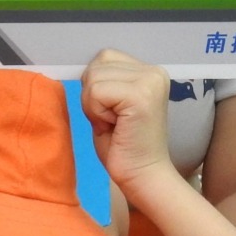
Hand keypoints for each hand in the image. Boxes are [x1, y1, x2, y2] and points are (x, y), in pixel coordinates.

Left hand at [80, 49, 174, 196]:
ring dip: (94, 106)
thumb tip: (82, 66)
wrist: (142, 177)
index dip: (96, 87)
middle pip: (96, 66)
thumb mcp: (110, 103)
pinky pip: (96, 92)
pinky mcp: (141, 96)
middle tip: (113, 122)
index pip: (104, 58)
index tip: (113, 113)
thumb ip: (103, 80)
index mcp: (149, 71)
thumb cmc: (124, 146)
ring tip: (114, 125)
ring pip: (93, 78)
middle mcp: (154, 71)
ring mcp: (150, 81)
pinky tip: (114, 127)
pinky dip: (96, 113)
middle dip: (93, 96)